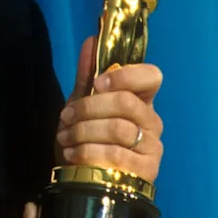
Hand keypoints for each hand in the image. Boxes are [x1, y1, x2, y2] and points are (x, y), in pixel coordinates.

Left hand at [56, 36, 163, 181]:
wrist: (82, 178)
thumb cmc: (86, 136)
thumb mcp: (81, 104)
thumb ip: (87, 74)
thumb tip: (91, 40)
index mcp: (140, 100)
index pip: (152, 76)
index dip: (125, 75)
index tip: (97, 83)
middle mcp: (152, 122)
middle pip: (125, 102)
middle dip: (88, 108)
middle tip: (65, 117)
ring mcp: (152, 148)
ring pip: (118, 128)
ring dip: (83, 131)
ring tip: (65, 137)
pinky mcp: (146, 172)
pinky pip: (115, 155)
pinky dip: (87, 152)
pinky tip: (72, 154)